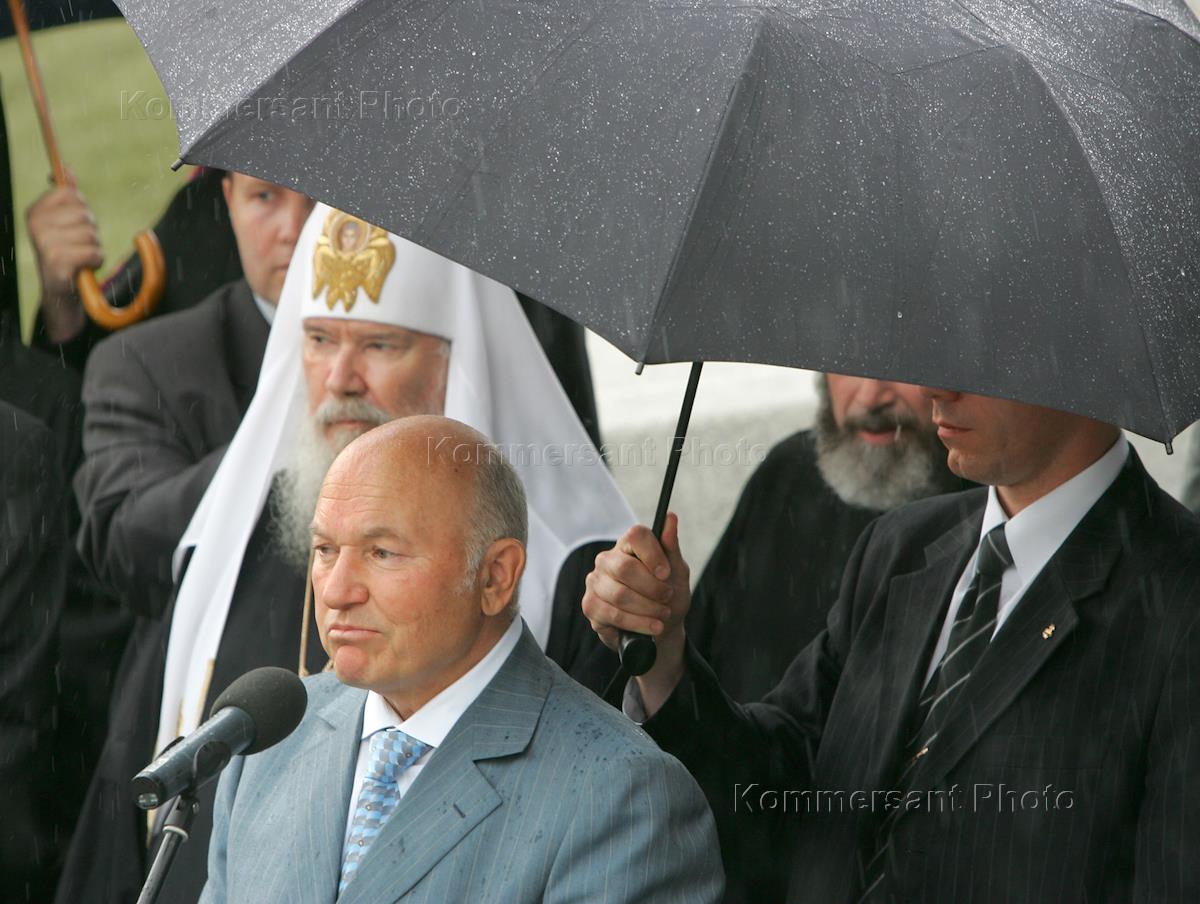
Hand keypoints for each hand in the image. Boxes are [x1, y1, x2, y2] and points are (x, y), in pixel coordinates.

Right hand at [26, 175, 102, 342]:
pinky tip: (84, 267)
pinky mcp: (58, 262)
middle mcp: (36, 225)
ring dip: (94, 247)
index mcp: (35, 211)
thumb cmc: (66, 251)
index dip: (82, 210)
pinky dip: (96, 260)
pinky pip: (94, 252)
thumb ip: (66, 196)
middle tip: (78, 244)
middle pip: (85, 214)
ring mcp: (45, 243)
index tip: (73, 224)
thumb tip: (67, 168)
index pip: (72, 195)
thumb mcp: (64, 221)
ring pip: (91, 234)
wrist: (61, 288)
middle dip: (91, 231)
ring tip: (80, 256)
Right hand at [583, 513, 690, 711]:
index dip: (653, 554)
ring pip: (620, 594)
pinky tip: (651, 627)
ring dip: (648, 609)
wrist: (661, 628)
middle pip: (626, 568)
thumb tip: (671, 517)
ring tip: (663, 616)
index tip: (666, 573)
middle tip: (667, 597)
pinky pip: (612, 614)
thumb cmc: (668, 596)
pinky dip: (637, 623)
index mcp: (628, 545)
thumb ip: (671, 547)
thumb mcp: (677, 572)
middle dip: (652, 588)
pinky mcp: (590, 605)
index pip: (636, 535)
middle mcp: (607, 560)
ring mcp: (595, 582)